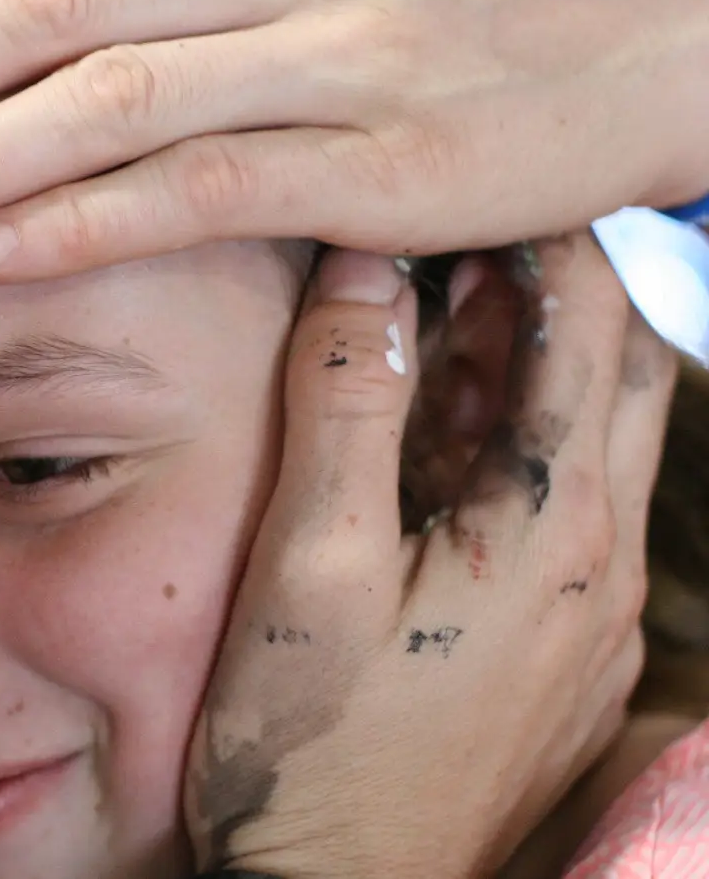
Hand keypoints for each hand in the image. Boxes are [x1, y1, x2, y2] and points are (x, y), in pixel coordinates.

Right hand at [182, 239, 676, 878]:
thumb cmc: (315, 746)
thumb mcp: (307, 568)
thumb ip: (344, 409)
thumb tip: (365, 270)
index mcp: (553, 528)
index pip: (591, 328)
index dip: (542, 236)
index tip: (476, 176)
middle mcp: (602, 564)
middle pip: (617, 374)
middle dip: (550, 286)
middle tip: (460, 227)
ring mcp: (591, 614)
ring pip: (593, 442)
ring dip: (529, 365)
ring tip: (441, 308)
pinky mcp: (561, 651)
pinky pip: (563, 512)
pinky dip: (514, 444)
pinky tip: (436, 438)